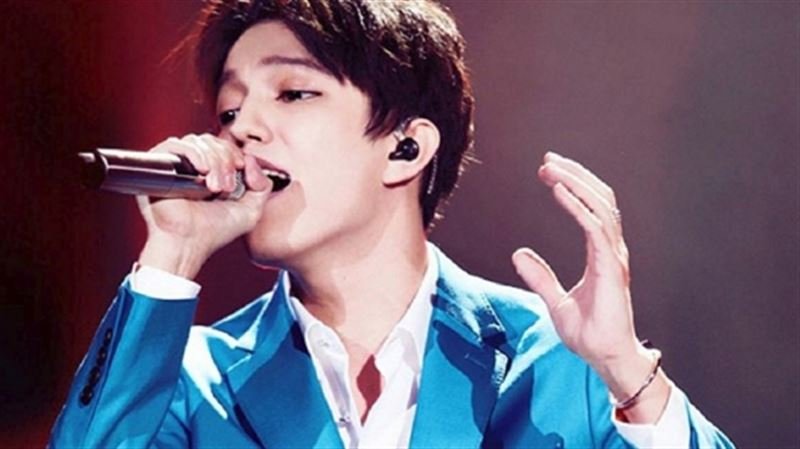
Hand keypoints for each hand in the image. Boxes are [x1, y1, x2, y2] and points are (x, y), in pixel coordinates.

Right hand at [136, 134, 271, 278]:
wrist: (189, 243)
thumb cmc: (215, 231)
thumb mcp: (251, 210)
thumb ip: (262, 185)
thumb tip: (251, 160)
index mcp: (213, 172)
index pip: (225, 145)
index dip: (236, 154)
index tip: (241, 170)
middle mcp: (194, 166)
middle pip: (214, 141)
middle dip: (226, 160)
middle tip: (226, 187)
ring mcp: (177, 165)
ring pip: (198, 141)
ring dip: (214, 160)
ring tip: (214, 187)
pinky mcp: (160, 166)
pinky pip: (176, 144)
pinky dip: (194, 153)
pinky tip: (202, 170)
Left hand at [512, 152, 669, 421]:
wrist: (606, 357)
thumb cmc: (589, 332)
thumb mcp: (555, 300)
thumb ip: (540, 276)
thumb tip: (518, 254)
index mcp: (600, 253)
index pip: (592, 207)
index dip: (573, 185)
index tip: (548, 171)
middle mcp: (611, 249)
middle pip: (599, 198)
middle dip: (574, 175)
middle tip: (547, 161)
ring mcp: (613, 257)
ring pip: (600, 206)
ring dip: (575, 182)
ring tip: (552, 169)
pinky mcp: (611, 268)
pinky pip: (595, 228)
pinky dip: (578, 206)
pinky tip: (559, 191)